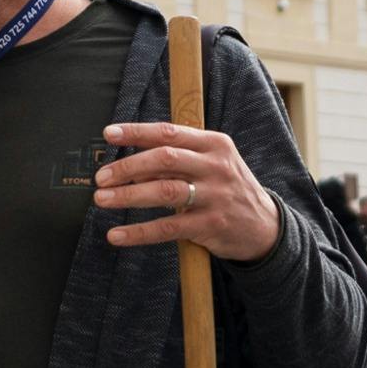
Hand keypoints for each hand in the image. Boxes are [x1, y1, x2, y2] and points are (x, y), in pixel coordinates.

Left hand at [96, 121, 283, 262]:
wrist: (265, 226)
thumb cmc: (226, 189)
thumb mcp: (211, 165)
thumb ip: (176, 162)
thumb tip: (131, 168)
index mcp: (215, 144)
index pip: (170, 132)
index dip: (136, 132)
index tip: (108, 134)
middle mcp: (217, 166)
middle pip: (165, 159)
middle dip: (128, 166)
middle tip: (101, 177)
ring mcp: (215, 196)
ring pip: (164, 191)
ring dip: (128, 195)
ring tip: (102, 199)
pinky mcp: (211, 226)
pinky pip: (168, 228)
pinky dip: (139, 232)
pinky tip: (116, 235)